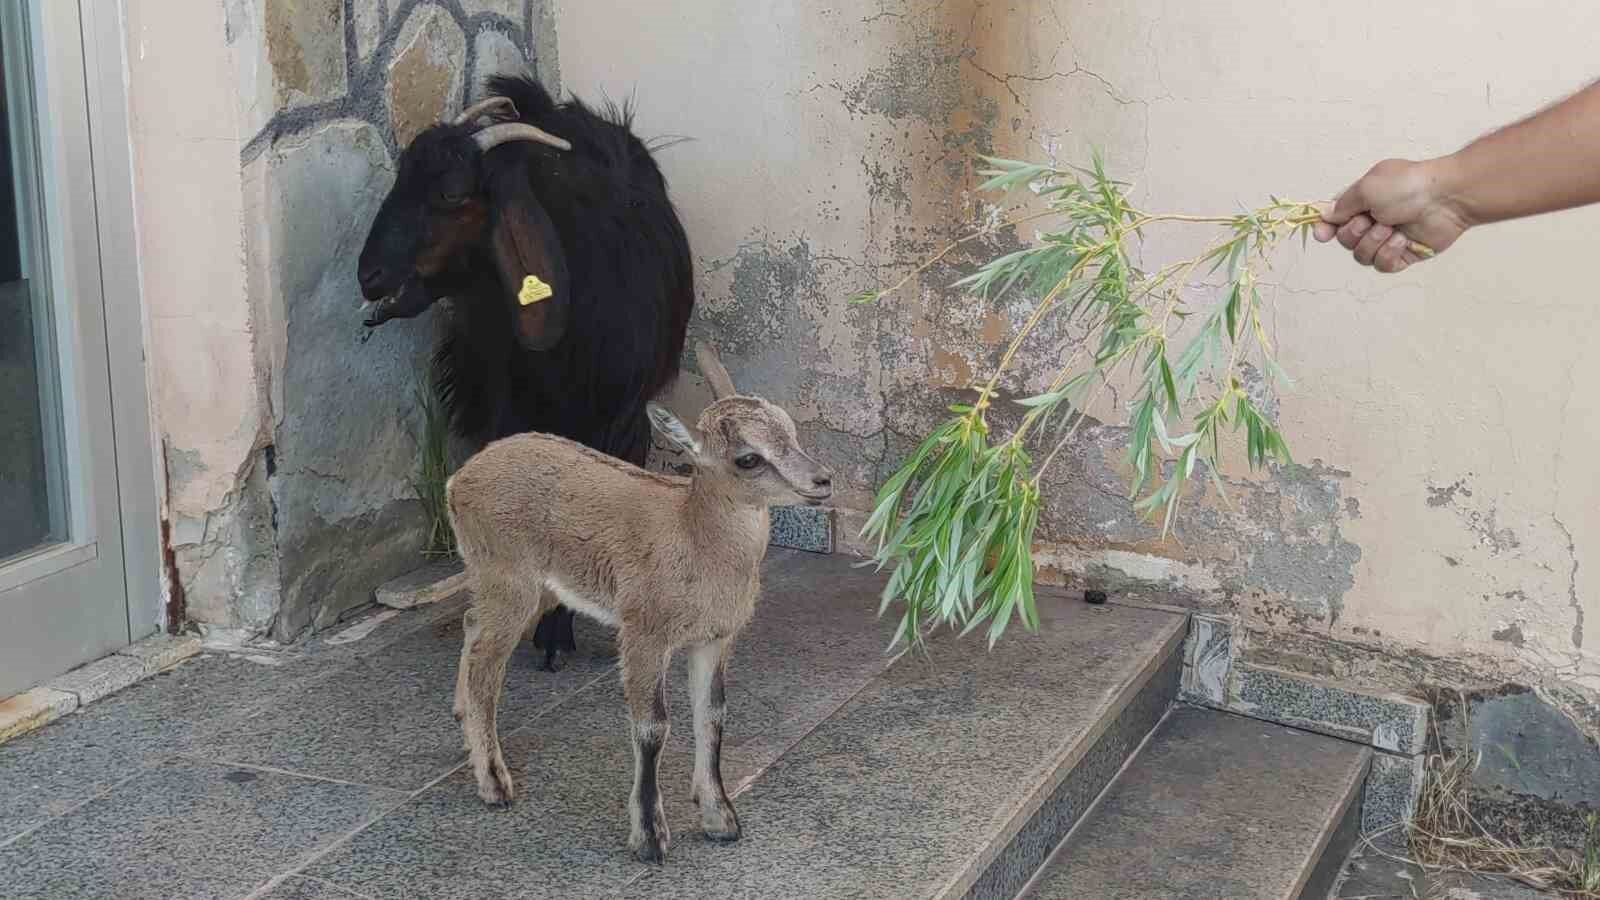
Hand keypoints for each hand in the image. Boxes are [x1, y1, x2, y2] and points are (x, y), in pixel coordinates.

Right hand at [1312, 158, 1473, 272]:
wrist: (1447, 198)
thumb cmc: (1409, 185)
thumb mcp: (1367, 187)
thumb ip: (1342, 204)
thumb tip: (1326, 215)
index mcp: (1363, 200)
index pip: (1335, 218)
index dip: (1325, 228)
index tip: (1322, 234)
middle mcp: (1373, 219)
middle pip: (1345, 240)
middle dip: (1354, 233)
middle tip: (1372, 220)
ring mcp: (1388, 238)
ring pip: (1361, 256)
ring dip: (1373, 243)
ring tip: (1392, 229)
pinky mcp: (1403, 254)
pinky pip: (1382, 265)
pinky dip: (1388, 253)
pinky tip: (1402, 240)